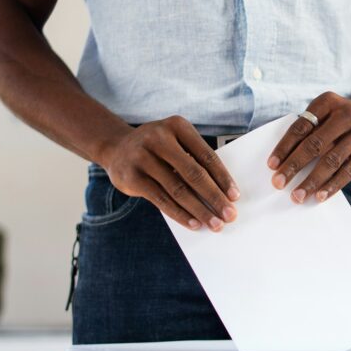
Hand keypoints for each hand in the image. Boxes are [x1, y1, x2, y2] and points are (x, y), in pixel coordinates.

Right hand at [98, 116, 240, 231]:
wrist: (115, 147)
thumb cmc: (157, 148)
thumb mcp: (176, 143)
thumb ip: (194, 161)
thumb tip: (222, 195)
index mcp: (177, 126)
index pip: (206, 156)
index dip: (223, 178)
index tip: (235, 197)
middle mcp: (158, 138)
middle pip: (194, 173)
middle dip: (214, 197)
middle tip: (230, 215)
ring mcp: (142, 157)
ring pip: (178, 190)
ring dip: (200, 210)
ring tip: (215, 224)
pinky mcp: (131, 177)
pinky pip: (161, 200)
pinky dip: (180, 214)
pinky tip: (194, 224)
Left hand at [267, 92, 350, 202]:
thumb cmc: (338, 126)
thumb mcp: (324, 120)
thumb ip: (308, 135)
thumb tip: (282, 166)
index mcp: (328, 101)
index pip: (301, 126)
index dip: (284, 147)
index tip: (271, 166)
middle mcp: (347, 113)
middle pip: (315, 143)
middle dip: (294, 165)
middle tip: (278, 184)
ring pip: (332, 160)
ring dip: (312, 181)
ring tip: (298, 196)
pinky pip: (349, 171)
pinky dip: (332, 186)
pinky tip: (320, 196)